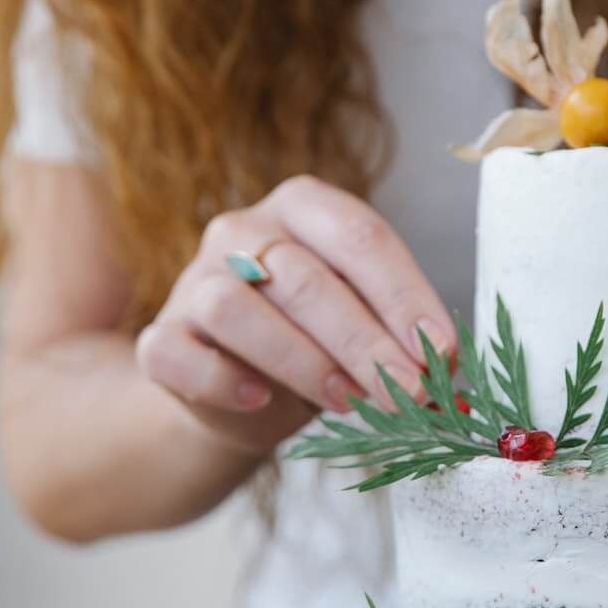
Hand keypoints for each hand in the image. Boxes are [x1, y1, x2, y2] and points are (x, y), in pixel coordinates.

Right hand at [135, 177, 455, 453]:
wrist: (238, 394)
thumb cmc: (315, 343)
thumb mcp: (364, 325)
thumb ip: (399, 334)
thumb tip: (447, 367)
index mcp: (303, 207)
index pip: (360, 237)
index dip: (405, 297)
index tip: (442, 351)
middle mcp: (242, 230)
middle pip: (304, 277)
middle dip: (365, 341)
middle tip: (409, 390)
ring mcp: (193, 281)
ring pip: (236, 307)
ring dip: (302, 360)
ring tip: (349, 400)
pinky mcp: (159, 339)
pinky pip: (180, 354)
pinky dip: (221, 380)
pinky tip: (259, 399)